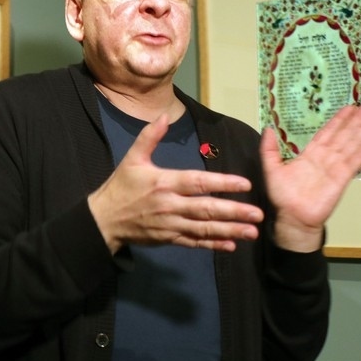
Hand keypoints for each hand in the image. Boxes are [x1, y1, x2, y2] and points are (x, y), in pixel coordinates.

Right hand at [88, 115, 263, 253]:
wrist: (104, 220)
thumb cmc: (120, 187)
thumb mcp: (132, 159)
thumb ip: (150, 137)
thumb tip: (164, 116)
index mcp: (164, 183)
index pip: (198, 182)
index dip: (222, 183)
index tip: (244, 184)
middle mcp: (170, 205)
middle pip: (206, 209)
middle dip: (234, 212)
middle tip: (257, 214)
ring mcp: (171, 224)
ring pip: (204, 228)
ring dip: (230, 230)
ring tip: (252, 231)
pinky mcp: (169, 238)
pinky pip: (194, 242)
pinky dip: (213, 244)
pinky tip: (231, 244)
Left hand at [260, 104, 360, 251]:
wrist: (292, 218)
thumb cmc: (283, 197)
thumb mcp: (271, 168)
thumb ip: (269, 149)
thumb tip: (268, 129)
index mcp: (310, 155)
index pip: (327, 133)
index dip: (338, 120)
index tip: (348, 108)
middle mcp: (325, 158)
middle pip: (343, 135)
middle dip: (355, 120)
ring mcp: (334, 167)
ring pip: (351, 143)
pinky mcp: (341, 178)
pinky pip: (355, 161)